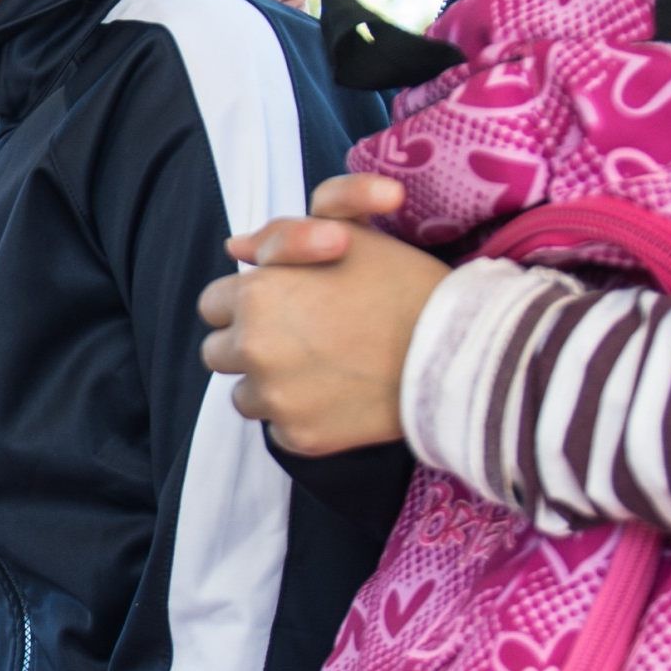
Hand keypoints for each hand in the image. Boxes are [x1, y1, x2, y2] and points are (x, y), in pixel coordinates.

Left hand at [199, 173, 447, 455]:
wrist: (456, 351)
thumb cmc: (402, 284)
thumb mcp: (346, 233)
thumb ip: (282, 234)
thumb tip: (236, 248)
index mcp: (255, 295)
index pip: (214, 303)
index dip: (246, 302)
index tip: (281, 304)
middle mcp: (253, 349)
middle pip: (218, 352)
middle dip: (249, 344)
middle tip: (300, 337)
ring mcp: (275, 399)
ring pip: (245, 394)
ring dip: (270, 383)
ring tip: (322, 368)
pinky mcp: (300, 438)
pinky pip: (280, 428)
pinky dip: (302, 416)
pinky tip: (339, 396)